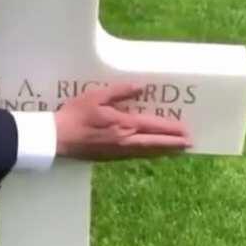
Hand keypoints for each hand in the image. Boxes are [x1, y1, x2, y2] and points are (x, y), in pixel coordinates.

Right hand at [54, 83, 191, 160]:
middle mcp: (124, 141)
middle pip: (155, 144)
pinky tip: (150, 152)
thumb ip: (120, 91)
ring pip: (146, 152)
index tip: (186, 131)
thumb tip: (141, 88)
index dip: (171, 130)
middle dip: (173, 144)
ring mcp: (117, 152)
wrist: (56, 139)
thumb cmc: (75, 115)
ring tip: (176, 150)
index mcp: (123, 124)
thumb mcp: (96, 96)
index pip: (153, 127)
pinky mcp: (109, 158)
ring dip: (163, 151)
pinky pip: (135, 156)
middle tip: (189, 144)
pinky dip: (148, 154)